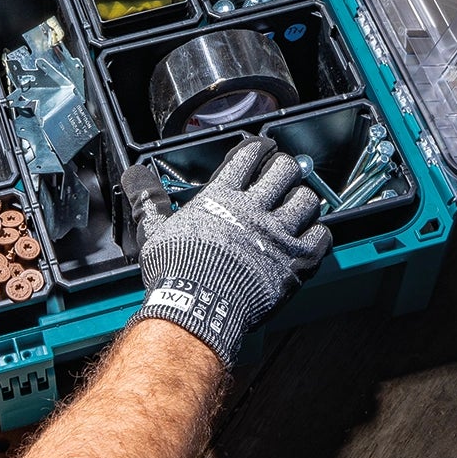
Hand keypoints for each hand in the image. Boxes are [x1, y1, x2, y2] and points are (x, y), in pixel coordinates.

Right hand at [120, 136, 330, 366]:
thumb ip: (150, 201)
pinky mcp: (295, 261)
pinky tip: (310, 236)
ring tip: (298, 205)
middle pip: (284, 170)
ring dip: (304, 200)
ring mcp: (277, 234)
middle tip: (283, 176)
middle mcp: (253, 209)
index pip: (248, 157)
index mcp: (222, 198)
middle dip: (285, 169)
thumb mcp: (156, 231)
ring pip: (307, 199)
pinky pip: (321, 236)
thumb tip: (135, 175)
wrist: (197, 307)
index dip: (257, 150)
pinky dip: (318, 234)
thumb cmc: (176, 273)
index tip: (261, 152)